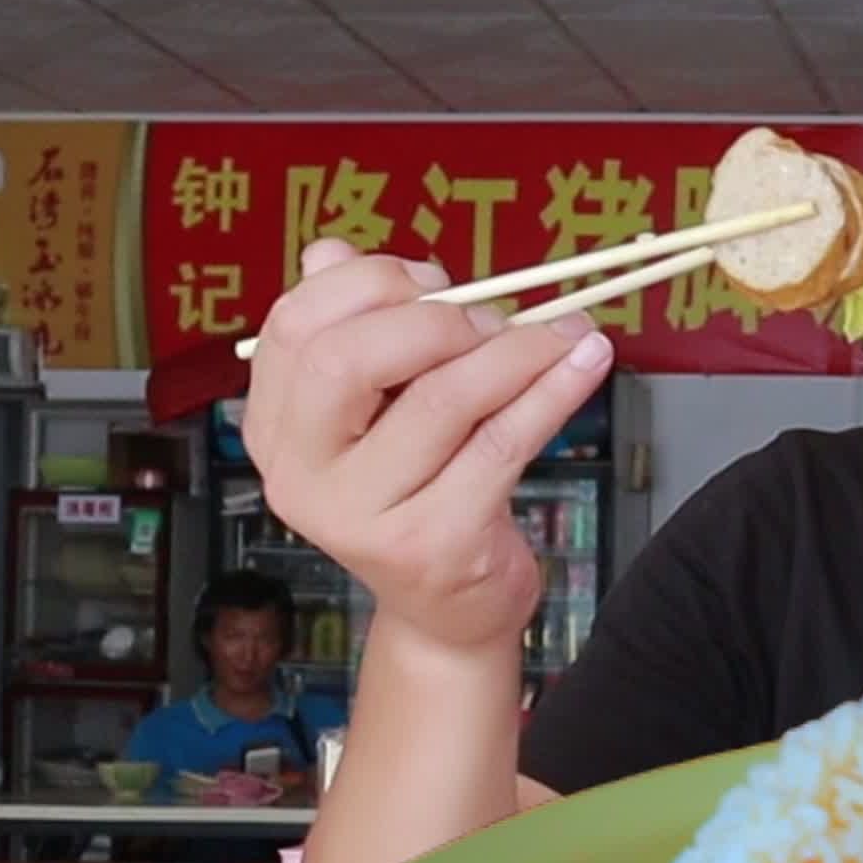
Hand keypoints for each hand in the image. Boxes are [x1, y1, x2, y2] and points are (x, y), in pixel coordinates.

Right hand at [242, 239, 613, 658]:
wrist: (448, 611)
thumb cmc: (422, 489)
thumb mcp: (380, 411)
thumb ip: (360, 330)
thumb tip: (332, 252)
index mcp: (276, 428)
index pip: (294, 325)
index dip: (369, 284)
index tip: (437, 283)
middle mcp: (302, 476)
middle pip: (346, 359)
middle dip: (431, 319)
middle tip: (492, 318)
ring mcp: (364, 517)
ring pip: (442, 398)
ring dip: (517, 349)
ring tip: (566, 332)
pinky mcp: (434, 544)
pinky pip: (503, 443)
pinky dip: (553, 390)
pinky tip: (586, 361)